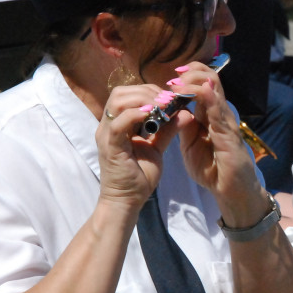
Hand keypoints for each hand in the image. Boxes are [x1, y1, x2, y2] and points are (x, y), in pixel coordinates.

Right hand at [96, 84, 182, 209]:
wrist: (128, 201)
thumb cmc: (139, 176)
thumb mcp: (157, 148)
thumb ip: (168, 130)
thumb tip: (186, 112)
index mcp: (118, 124)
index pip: (127, 94)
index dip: (149, 91)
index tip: (170, 98)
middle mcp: (108, 126)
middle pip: (120, 93)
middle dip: (147, 91)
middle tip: (168, 100)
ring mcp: (107, 135)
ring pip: (118, 102)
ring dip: (142, 100)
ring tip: (162, 106)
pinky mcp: (110, 146)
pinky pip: (118, 123)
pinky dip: (135, 115)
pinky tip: (152, 115)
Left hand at [164, 61, 265, 223]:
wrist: (230, 191)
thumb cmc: (212, 170)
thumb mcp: (190, 145)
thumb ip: (183, 127)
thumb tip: (172, 110)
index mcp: (209, 115)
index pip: (202, 85)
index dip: (188, 76)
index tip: (170, 78)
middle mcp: (219, 113)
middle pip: (210, 79)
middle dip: (192, 71)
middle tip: (173, 76)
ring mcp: (225, 120)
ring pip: (214, 87)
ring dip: (193, 80)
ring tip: (175, 83)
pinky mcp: (228, 132)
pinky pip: (216, 107)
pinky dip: (203, 96)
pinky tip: (191, 92)